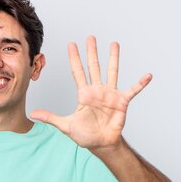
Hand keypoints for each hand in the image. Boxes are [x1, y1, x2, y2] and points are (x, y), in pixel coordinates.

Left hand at [31, 36, 151, 151]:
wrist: (101, 144)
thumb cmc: (85, 135)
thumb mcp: (65, 126)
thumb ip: (51, 118)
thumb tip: (33, 114)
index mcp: (84, 94)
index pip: (77, 72)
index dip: (74, 58)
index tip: (71, 44)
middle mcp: (97, 90)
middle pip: (94, 67)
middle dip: (91, 52)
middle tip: (90, 37)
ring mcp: (110, 95)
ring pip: (112, 72)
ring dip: (113, 58)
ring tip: (114, 44)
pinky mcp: (122, 102)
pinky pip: (133, 90)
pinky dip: (140, 83)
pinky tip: (148, 75)